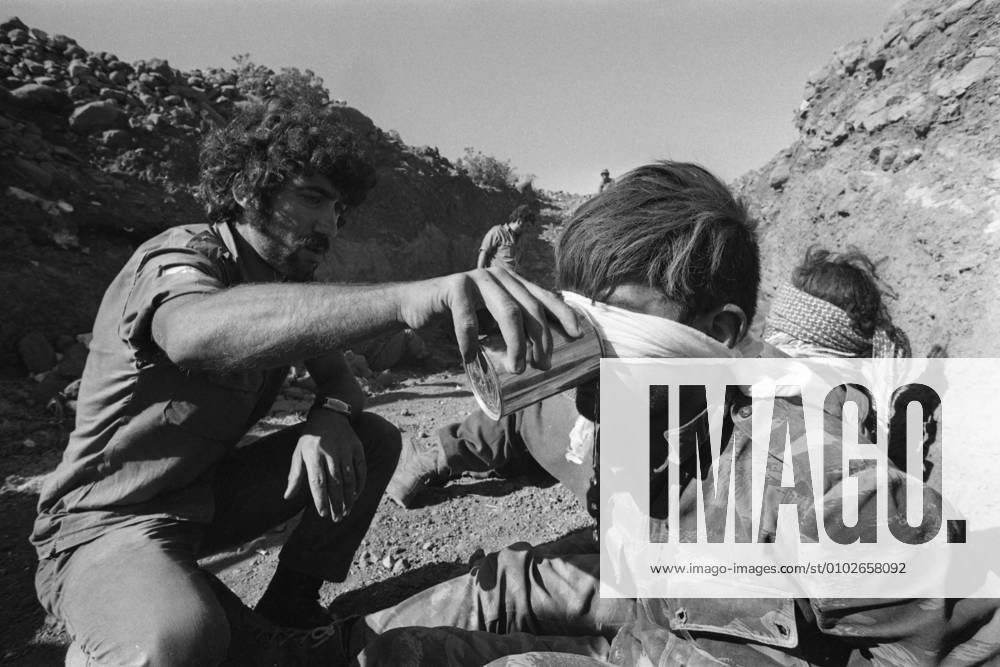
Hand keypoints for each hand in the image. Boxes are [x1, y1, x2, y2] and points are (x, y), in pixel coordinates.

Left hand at [284, 408, 366, 520]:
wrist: (330, 415)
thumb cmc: (311, 438)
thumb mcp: (298, 453)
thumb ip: (295, 475)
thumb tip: (287, 496)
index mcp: (313, 454)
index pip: (318, 482)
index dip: (321, 500)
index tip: (322, 514)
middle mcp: (331, 452)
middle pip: (335, 483)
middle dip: (336, 503)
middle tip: (336, 518)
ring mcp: (346, 450)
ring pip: (349, 479)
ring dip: (349, 498)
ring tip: (346, 512)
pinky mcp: (358, 447)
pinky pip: (361, 469)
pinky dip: (360, 484)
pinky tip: (356, 496)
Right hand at [400, 267, 581, 372]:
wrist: (414, 308)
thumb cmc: (455, 322)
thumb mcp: (487, 329)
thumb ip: (507, 337)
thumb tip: (536, 368)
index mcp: (512, 284)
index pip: (544, 297)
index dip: (563, 314)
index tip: (577, 335)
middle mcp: (499, 277)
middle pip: (531, 308)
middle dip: (541, 339)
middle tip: (542, 366)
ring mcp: (477, 278)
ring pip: (507, 311)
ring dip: (516, 343)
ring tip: (517, 368)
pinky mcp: (454, 285)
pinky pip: (468, 317)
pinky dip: (470, 341)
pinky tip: (469, 358)